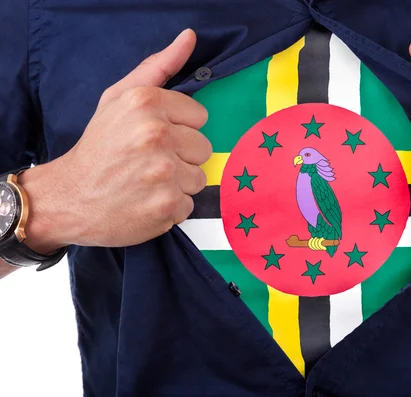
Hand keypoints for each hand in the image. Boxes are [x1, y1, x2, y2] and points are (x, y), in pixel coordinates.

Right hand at [20, 29, 210, 250]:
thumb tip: (190, 37)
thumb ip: (159, 67)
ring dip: (178, 183)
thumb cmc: (99, 146)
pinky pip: (189, 205)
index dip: (179, 128)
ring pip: (199, 178)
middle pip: (204, 148)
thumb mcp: (120, 98)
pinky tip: (146, 201)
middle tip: (149, 162)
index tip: (155, 137)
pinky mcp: (166, 206)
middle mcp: (156, 135)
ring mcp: (162, 174)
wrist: (69, 196)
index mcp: (146, 103)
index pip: (200, 117)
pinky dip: (170, 207)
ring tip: (147, 182)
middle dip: (181, 156)